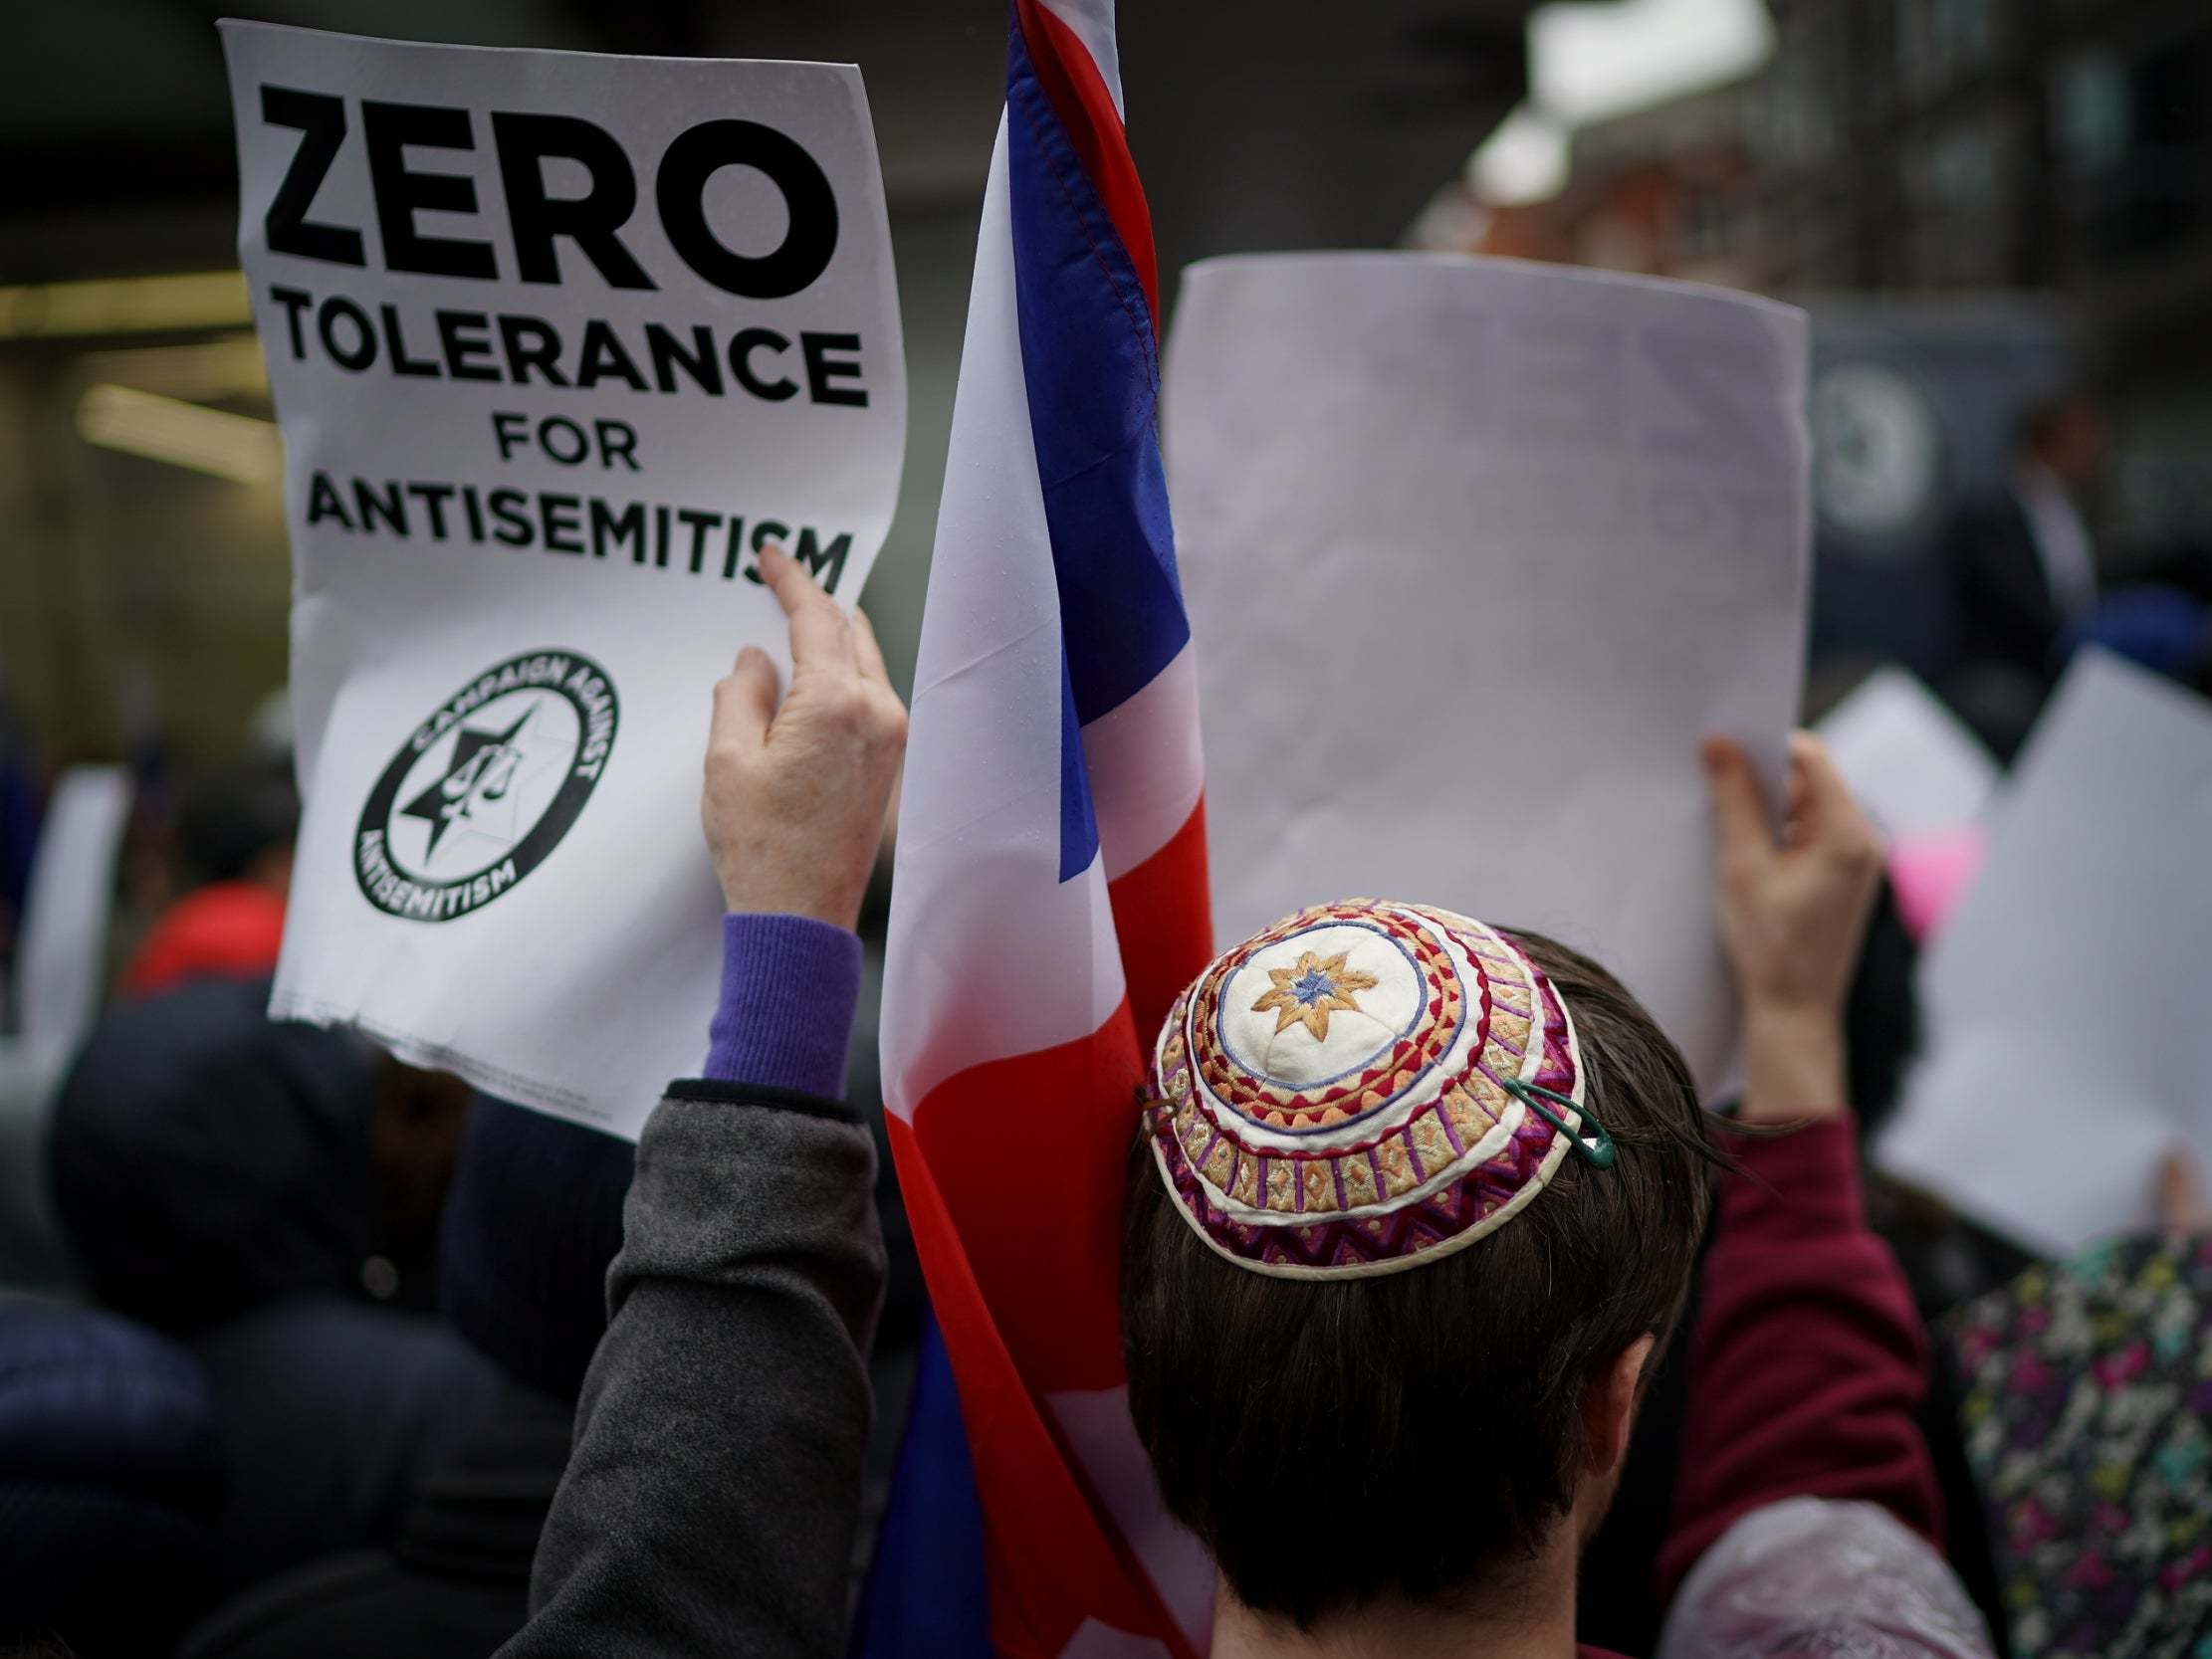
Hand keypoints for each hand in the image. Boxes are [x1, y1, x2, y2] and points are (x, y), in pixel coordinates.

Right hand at [702, 545, 906, 929]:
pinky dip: (843, 677)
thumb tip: (756, 660)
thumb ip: (741, 694)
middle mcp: (879, 713)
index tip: (771, 555)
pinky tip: (812, 684)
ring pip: (866, 665)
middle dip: (816, 606)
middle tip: (781, 587)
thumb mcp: (727, 760)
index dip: (792, 580)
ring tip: (794, 631)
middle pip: (851, 634)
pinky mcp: (892, 766)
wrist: (801, 917)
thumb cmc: (761, 845)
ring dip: (833, 642)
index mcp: (836, 703)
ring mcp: (893, 741)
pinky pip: (871, 699)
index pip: (817, 619)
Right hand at [1703, 731, 1883, 1123]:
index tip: (1722, 749)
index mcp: (1848, 833)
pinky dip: (1781, 835)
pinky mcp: (1848, 878)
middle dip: (1764, 781)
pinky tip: (1748, 858)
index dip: (1765, 747)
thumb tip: (1718, 744)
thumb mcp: (1741, 866)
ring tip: (1730, 836)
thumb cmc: (1768, 946)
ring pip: (1808, 808)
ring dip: (1769, 811)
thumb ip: (1732, 801)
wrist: (1794, 1012)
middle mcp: (1865, 840)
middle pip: (1810, 781)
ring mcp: (1860, 861)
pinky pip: (1813, 834)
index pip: (1809, 758)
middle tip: (1716, 790)